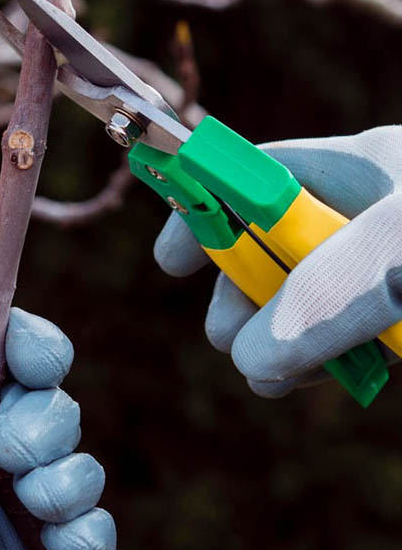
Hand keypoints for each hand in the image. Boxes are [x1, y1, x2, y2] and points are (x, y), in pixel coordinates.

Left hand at [0, 249, 114, 549]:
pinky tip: (56, 546)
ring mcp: (13, 505)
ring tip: (27, 506)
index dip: (28, 342)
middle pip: (49, 395)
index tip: (28, 359)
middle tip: (6, 451)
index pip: (4, 344)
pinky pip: (95, 522)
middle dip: (43, 418)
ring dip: (63, 476)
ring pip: (77, 455)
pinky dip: (85, 528)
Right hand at [153, 126, 401, 397]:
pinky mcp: (399, 319)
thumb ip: (325, 289)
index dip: (202, 210)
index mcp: (361, 170)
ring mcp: (379, 270)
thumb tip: (248, 356)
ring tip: (260, 375)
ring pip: (299, 299)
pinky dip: (310, 362)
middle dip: (236, 292)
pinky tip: (296, 380)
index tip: (170, 263)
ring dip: (268, 337)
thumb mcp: (399, 246)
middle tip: (225, 336)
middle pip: (267, 246)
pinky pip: (338, 339)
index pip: (255, 176)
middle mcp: (362, 217)